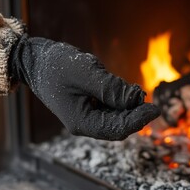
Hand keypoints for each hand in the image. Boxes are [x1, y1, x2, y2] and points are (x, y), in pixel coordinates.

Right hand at [9, 34, 159, 139]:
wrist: (35, 60)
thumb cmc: (56, 65)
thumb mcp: (86, 73)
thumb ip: (111, 88)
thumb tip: (137, 98)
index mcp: (81, 122)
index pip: (117, 129)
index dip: (139, 119)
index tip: (155, 108)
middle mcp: (84, 123)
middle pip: (118, 125)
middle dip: (134, 111)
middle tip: (146, 95)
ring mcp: (85, 115)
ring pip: (114, 115)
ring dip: (126, 104)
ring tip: (132, 88)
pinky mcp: (87, 105)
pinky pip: (108, 106)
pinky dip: (117, 98)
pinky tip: (119, 86)